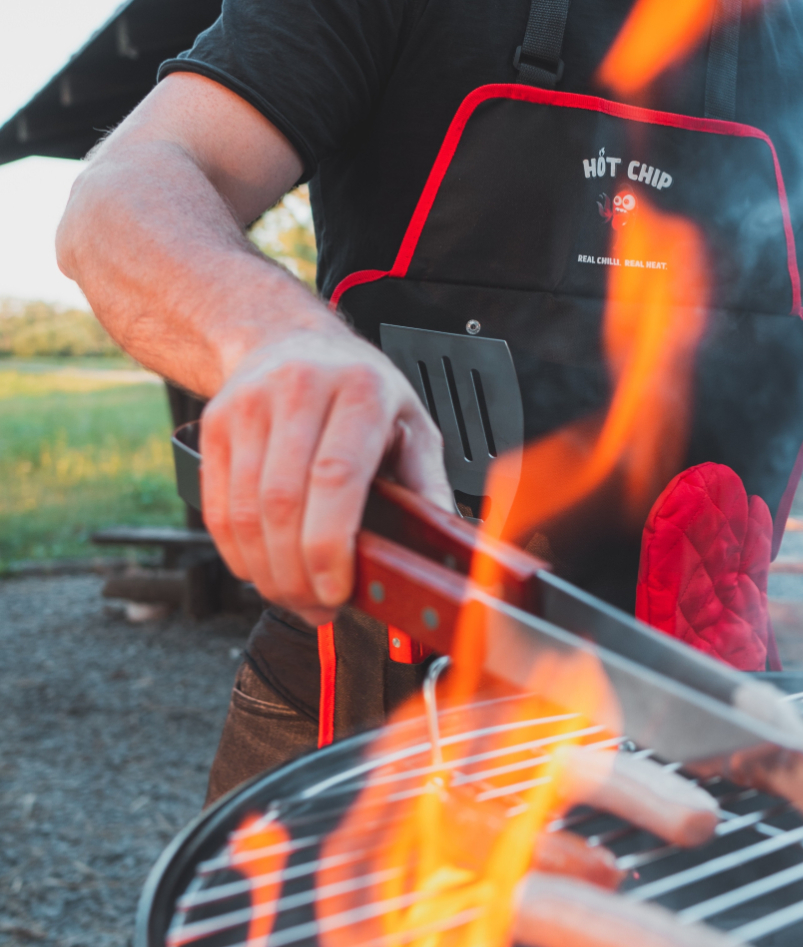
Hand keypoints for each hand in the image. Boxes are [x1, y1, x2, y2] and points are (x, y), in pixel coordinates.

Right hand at [200, 328, 453, 624]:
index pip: (336, 478)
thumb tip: (443, 544)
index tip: (337, 590)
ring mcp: (250, 406)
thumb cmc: (360, 389)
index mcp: (361, 392)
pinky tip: (262, 570)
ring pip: (245, 511)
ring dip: (267, 571)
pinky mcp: (216, 425)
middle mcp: (300, 391)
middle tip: (318, 607)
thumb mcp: (411, 424)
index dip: (330, 545)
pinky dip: (237, 553)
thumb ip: (428, 484)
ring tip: (294, 596)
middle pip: (284, 503)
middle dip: (298, 572)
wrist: (290, 339)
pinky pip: (217, 507)